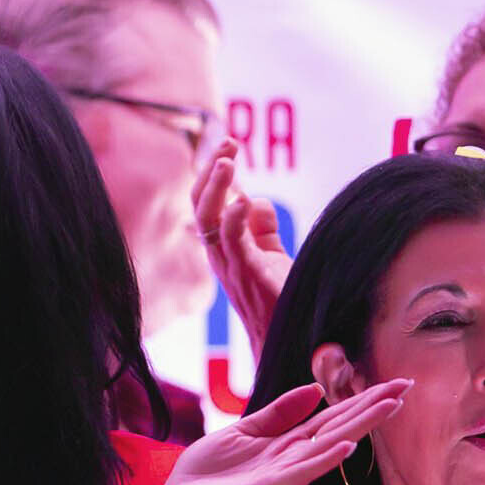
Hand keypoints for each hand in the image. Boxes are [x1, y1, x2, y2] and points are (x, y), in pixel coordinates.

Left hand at [144, 378, 409, 484]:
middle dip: (372, 408)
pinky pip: (303, 471)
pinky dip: (325, 458)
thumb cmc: (207, 473)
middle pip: (340, 428)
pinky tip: (347, 445)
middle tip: (406, 387)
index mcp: (287, 445)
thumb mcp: (243, 431)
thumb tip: (314, 390)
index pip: (332, 418)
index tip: (392, 384)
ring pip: (330, 446)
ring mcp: (284, 475)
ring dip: (360, 426)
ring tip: (389, 405)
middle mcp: (293, 460)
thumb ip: (278, 413)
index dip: (361, 400)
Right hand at [191, 139, 291, 357]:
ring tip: (228, 158)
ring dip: (215, 186)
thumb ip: (264, 230)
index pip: (206, 204)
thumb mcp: (272, 258)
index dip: (213, 174)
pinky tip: (241, 199)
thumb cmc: (281, 302)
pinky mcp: (246, 273)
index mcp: (222, 248)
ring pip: (207, 218)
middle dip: (210, 170)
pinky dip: (232, 217)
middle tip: (227, 143)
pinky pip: (230, 240)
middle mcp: (218, 254)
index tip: (229, 147)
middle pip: (199, 205)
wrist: (286, 342)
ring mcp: (229, 264)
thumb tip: (258, 200)